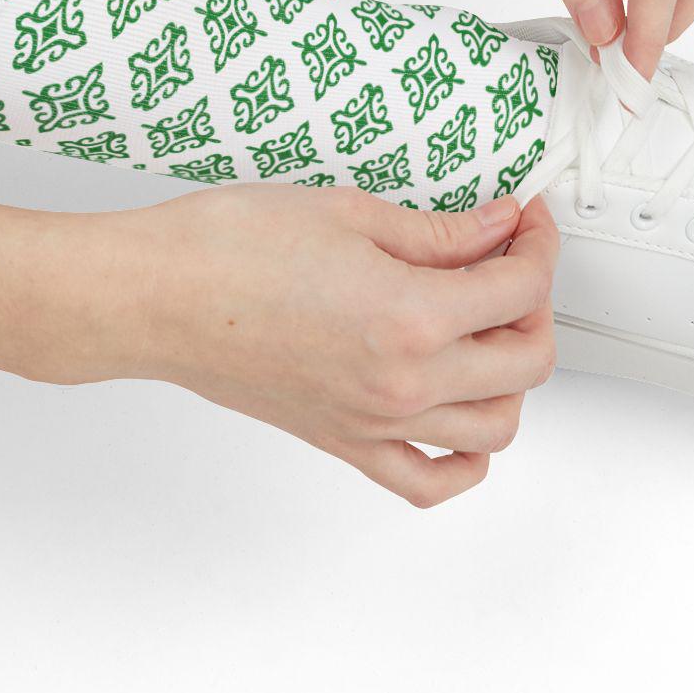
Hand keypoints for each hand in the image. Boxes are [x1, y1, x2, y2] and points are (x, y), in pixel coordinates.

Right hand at [77, 186, 558, 505]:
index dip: (537, 241)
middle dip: (536, 303)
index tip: (524, 217)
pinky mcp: (343, 442)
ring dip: (512, 375)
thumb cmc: (229, 246)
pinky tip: (463, 413)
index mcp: (411, 316)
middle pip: (527, 362)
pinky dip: (465, 460)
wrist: (156, 295)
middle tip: (511, 257)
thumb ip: (440, 231)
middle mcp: (402, 382)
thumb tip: (497, 227)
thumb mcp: (351, 211)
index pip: (521, 288)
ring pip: (495, 428)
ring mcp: (374, 422)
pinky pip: (426, 480)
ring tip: (490, 324)